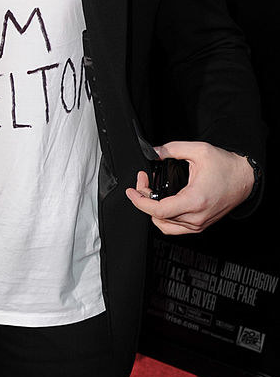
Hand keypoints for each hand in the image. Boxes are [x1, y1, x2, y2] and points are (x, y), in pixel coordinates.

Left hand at [125, 141, 254, 234]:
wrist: (245, 178)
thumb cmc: (226, 166)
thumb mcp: (199, 150)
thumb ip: (172, 149)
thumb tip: (154, 152)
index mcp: (195, 200)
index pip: (158, 210)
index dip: (140, 201)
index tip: (131, 191)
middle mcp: (196, 217)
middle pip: (158, 217)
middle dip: (144, 198)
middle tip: (143, 180)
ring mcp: (199, 224)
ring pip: (165, 225)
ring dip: (152, 209)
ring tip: (150, 190)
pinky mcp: (200, 225)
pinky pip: (175, 228)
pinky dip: (163, 217)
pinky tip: (161, 201)